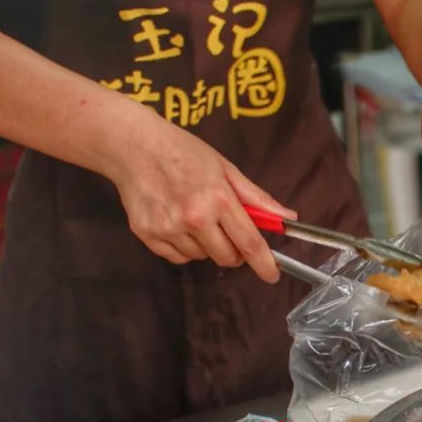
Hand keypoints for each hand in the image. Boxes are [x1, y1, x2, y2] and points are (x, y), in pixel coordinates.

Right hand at [107, 112, 293, 282]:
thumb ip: (257, 198)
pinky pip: (177, 258)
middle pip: (227, 257)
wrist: (133, 145)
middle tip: (227, 231)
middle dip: (234, 251)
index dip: (264, 264)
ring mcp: (168, 228)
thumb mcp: (226, 169)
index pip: (249, 243)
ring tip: (195, 217)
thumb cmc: (183, 153)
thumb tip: (287, 217)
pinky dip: (184, 248)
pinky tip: (178, 224)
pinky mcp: (148, 234)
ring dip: (206, 246)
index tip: (272, 275)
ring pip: (201, 257)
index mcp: (218, 199)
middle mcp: (194, 217)